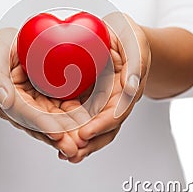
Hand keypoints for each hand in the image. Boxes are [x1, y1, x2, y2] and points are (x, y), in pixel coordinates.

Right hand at [0, 28, 89, 157]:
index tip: (56, 133)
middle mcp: (23, 107)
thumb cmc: (1, 50)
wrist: (10, 49)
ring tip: (84, 143)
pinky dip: (76, 119)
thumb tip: (6, 101)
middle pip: (42, 124)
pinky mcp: (50, 99)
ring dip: (69, 133)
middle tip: (75, 147)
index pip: (24, 113)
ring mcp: (37, 104)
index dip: (40, 123)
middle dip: (59, 137)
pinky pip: (64, 110)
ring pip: (55, 121)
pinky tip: (90, 125)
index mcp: (7, 98)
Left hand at [60, 12, 150, 162]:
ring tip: (63, 153)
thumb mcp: (134, 42)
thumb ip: (135, 62)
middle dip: (88, 142)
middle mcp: (114, 101)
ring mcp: (102, 102)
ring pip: (92, 127)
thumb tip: (130, 87)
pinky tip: (57, 141)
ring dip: (80, 143)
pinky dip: (70, 130)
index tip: (85, 133)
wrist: (121, 39)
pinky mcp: (88, 100)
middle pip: (104, 128)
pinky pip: (80, 117)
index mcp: (126, 90)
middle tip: (71, 152)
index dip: (101, 125)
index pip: (116, 112)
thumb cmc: (128, 38)